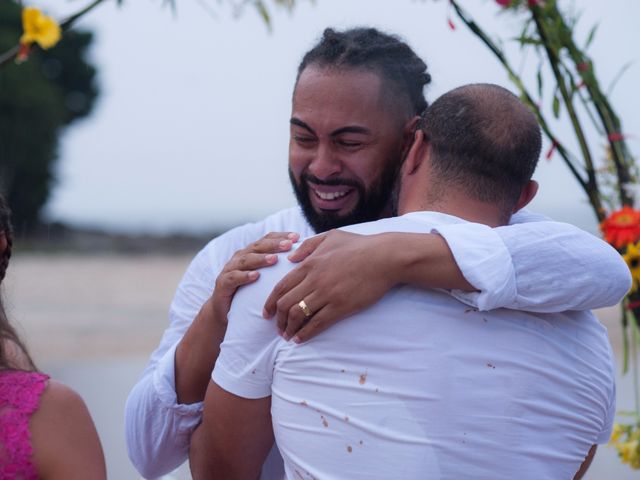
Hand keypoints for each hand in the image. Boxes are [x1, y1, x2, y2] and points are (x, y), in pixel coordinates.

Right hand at [211, 231, 298, 320]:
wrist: (226, 310)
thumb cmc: (251, 292)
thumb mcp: (266, 277)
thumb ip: (279, 266)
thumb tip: (305, 259)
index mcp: (252, 252)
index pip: (267, 239)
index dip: (281, 236)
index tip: (297, 237)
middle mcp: (241, 256)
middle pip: (258, 246)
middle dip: (274, 244)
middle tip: (289, 245)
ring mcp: (230, 269)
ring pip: (246, 259)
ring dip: (261, 258)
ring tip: (275, 259)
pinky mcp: (223, 283)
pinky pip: (233, 278)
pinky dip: (244, 276)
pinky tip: (256, 276)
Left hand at [263, 230, 396, 342]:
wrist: (384, 257)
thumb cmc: (359, 245)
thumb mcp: (331, 236)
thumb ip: (308, 246)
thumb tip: (290, 258)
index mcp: (309, 263)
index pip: (281, 287)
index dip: (270, 303)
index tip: (267, 313)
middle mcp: (314, 280)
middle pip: (285, 304)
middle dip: (278, 319)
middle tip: (277, 328)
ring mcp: (327, 294)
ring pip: (298, 315)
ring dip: (289, 328)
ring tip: (288, 336)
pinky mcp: (341, 306)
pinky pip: (317, 323)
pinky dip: (305, 333)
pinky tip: (300, 339)